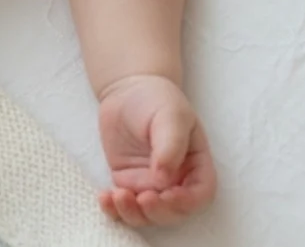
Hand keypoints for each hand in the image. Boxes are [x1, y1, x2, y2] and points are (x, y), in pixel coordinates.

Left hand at [97, 73, 216, 227]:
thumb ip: (170, 145)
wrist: (128, 90)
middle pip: (173, 212)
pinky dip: (114, 209)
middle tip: (141, 199)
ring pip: (147, 214)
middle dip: (158, 212)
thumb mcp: (170, 114)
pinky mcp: (128, 183)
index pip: (200, 194)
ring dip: (133, 214)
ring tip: (118, 196)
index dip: (186, 202)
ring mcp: (151, 184)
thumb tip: (163, 179)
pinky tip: (104, 198)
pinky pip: (123, 205)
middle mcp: (177, 180)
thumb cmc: (158, 99)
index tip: (166, 194)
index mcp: (195, 164)